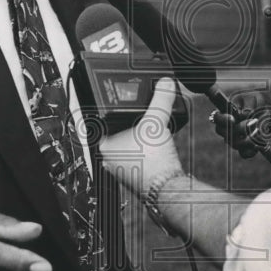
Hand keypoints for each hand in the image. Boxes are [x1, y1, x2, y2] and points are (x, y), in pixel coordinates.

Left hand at [100, 77, 183, 195]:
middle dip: (127, 124)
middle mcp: (111, 160)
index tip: (116, 103)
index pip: (101, 124)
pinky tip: (156, 145)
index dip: (109, 112)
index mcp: (106, 146)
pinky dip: (145, 149)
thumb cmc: (154, 161)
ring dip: (137, 137)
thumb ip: (161, 99)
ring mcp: (123, 170)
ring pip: (127, 147)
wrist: (168, 187)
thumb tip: (165, 83)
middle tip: (136, 114)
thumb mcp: (156, 121)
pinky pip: (138, 157)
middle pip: (115, 134)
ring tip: (148, 129)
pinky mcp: (138, 176)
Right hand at [212, 90, 270, 157]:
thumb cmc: (257, 104)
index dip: (222, 119)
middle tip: (253, 123)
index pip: (216, 117)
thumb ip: (247, 104)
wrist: (268, 114)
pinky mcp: (243, 148)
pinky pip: (244, 153)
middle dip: (239, 129)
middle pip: (224, 133)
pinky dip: (253, 150)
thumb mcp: (254, 99)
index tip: (233, 119)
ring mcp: (234, 139)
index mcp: (226, 113)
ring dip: (248, 138)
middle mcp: (227, 127)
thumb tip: (242, 115)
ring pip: (234, 144)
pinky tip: (261, 143)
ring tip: (260, 131)